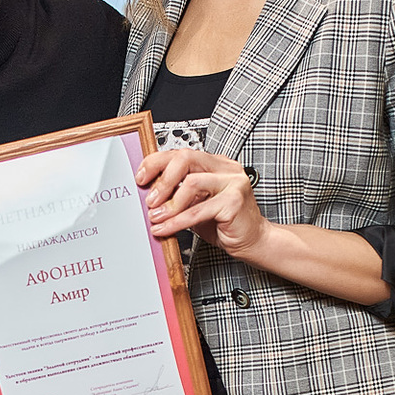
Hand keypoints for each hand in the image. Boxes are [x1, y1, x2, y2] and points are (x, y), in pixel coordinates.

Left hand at [137, 146, 265, 260]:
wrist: (253, 241)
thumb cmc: (224, 223)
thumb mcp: (196, 204)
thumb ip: (178, 195)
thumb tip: (149, 195)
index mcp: (216, 164)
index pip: (181, 153)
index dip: (157, 163)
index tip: (141, 178)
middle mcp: (225, 168)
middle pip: (186, 158)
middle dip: (162, 179)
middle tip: (149, 200)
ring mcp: (233, 182)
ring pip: (191, 183)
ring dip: (168, 203)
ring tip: (155, 217)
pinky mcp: (234, 202)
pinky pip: (198, 210)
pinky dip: (176, 222)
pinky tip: (164, 228)